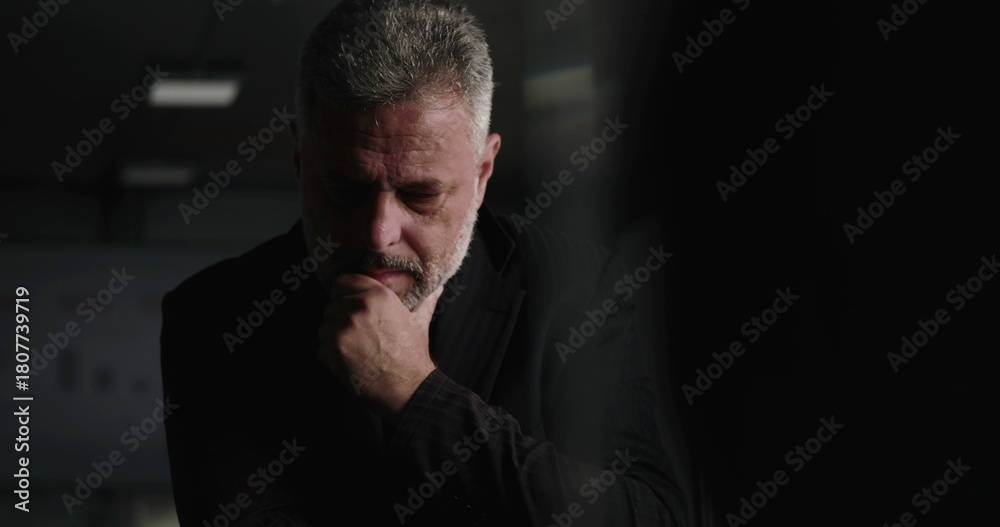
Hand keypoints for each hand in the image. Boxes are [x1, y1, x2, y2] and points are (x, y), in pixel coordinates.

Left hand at [317, 273, 442, 419]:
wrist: (408, 388)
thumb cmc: (412, 356)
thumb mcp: (420, 321)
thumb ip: (425, 300)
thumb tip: (437, 287)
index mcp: (379, 295)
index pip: (342, 280)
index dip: (343, 293)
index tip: (348, 305)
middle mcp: (359, 306)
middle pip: (331, 305)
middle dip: (339, 319)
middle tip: (357, 336)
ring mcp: (344, 326)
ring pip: (324, 327)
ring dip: (333, 339)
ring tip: (355, 350)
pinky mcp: (334, 347)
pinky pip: (320, 347)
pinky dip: (330, 357)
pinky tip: (349, 362)